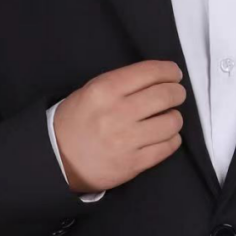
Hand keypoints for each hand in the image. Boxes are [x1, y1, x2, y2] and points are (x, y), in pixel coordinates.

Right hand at [53, 60, 185, 194]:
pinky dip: (172, 139)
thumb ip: (123, 82)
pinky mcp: (133, 164)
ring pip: (171, 122)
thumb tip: (158, 77)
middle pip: (166, 96)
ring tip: (168, 117)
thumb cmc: (76, 120)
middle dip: (177, 92)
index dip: (169, 71)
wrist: (57, 159)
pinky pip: (167, 147)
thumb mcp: (91, 90)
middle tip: (176, 94)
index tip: (174, 73)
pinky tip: (164, 135)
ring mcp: (126, 140)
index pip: (150, 72)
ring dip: (174, 117)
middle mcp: (118, 113)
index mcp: (105, 90)